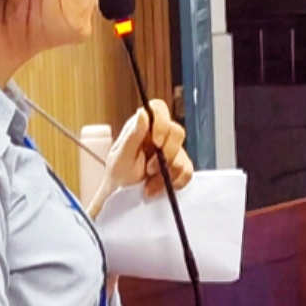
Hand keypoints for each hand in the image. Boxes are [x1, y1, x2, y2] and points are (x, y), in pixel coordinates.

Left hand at [84, 99, 189, 215]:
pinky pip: (187, 172)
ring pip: (182, 156)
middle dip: (166, 155)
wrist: (123, 196)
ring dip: (165, 174)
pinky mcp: (180, 166)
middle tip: (149, 170)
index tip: (156, 142)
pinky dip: (174, 182)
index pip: (159, 109)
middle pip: (177, 132)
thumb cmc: (118, 174)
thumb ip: (132, 136)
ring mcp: (172, 150)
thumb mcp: (121, 157)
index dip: (162, 122)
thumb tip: (143, 113)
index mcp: (142, 126)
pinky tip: (160, 188)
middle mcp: (159, 135)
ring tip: (149, 184)